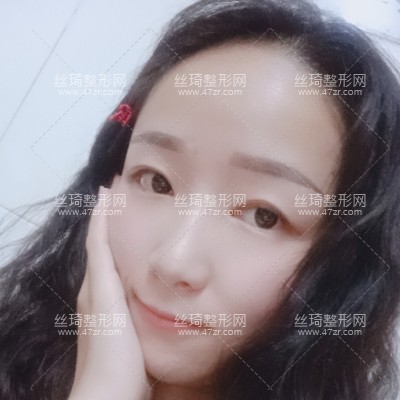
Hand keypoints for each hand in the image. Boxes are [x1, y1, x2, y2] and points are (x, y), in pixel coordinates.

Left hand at [68, 185, 150, 399]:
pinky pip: (123, 280)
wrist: (112, 394)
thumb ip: (104, 265)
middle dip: (110, 221)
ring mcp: (109, 304)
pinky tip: (144, 265)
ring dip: (120, 239)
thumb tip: (100, 223)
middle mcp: (98, 289)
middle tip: (126, 198)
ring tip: (137, 223)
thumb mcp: (106, 300)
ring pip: (113, 262)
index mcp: (95, 282)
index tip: (110, 186)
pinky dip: (129, 263)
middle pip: (102, 247)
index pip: (97, 238)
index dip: (101, 212)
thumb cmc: (111, 347)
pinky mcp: (121, 317)